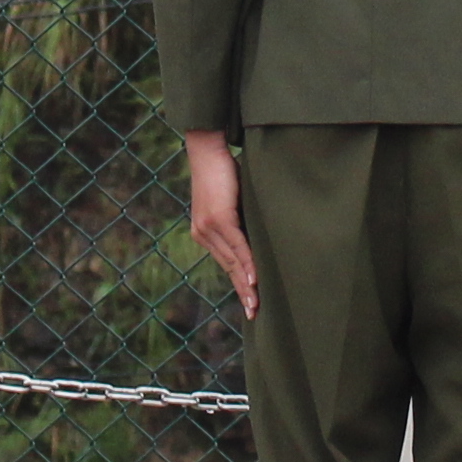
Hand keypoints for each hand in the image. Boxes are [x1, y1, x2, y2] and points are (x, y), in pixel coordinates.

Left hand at [183, 131, 257, 314]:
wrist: (206, 149)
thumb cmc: (222, 169)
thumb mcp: (231, 198)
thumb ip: (240, 216)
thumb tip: (258, 226)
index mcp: (203, 232)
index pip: (224, 263)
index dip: (238, 282)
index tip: (249, 300)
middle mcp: (203, 234)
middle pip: (228, 268)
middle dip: (243, 291)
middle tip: (255, 313)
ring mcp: (209, 227)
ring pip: (232, 261)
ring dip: (247, 284)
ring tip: (257, 303)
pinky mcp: (218, 218)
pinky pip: (237, 245)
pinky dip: (248, 263)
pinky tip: (256, 278)